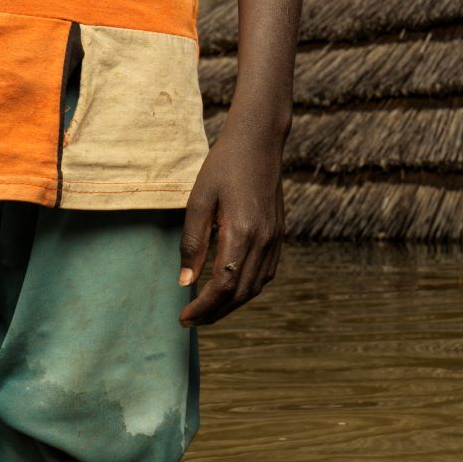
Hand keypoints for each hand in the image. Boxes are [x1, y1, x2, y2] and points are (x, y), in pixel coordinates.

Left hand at [177, 124, 283, 326]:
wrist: (259, 141)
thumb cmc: (224, 165)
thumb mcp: (198, 200)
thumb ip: (192, 242)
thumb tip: (184, 281)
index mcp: (241, 232)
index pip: (221, 285)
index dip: (202, 306)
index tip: (183, 317)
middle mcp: (263, 240)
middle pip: (239, 293)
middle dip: (214, 313)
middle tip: (191, 321)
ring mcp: (275, 238)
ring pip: (255, 287)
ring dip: (231, 304)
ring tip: (208, 310)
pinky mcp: (279, 234)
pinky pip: (266, 273)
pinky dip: (247, 288)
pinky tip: (231, 288)